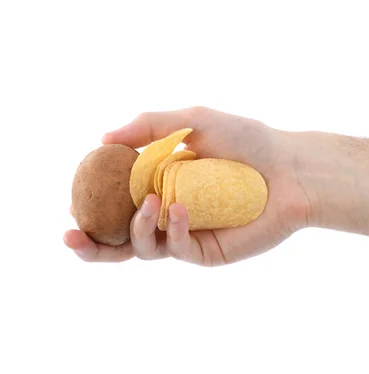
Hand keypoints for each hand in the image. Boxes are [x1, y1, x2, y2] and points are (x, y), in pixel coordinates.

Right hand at [64, 106, 310, 265]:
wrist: (290, 167)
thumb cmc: (248, 141)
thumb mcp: (193, 122)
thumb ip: (149, 126)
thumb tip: (103, 138)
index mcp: (160, 183)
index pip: (115, 201)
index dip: (91, 204)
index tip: (73, 198)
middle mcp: (168, 212)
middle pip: (119, 238)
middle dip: (90, 243)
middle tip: (72, 234)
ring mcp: (187, 233)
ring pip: (142, 248)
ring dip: (133, 229)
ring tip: (148, 203)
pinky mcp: (208, 251)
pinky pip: (176, 248)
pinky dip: (171, 230)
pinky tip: (178, 209)